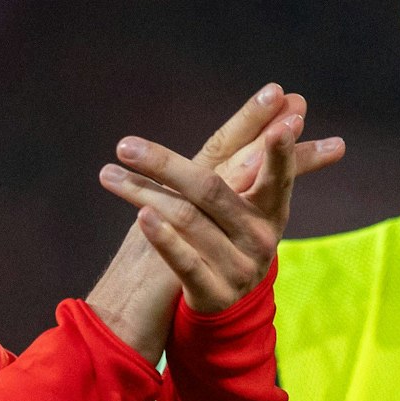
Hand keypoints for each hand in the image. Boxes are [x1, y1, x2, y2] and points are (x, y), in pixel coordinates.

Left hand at [91, 85, 342, 340]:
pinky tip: (141, 218)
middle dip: (165, 164)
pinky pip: (186, 262)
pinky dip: (163, 238)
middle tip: (124, 144)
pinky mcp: (215, 294)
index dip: (280, 152)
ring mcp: (240, 268)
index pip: (276, 174)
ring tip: (109, 174)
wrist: (222, 304)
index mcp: (272, 208)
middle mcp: (262, 237)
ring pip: (188, 220)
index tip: (284, 125)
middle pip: (211, 190)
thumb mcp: (247, 198)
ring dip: (143, 194)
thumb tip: (290, 96)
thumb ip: (258, 152)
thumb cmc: (229, 236)